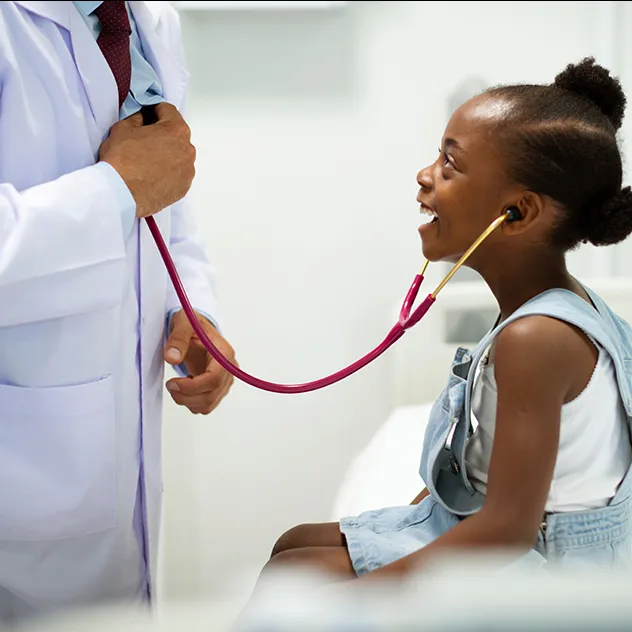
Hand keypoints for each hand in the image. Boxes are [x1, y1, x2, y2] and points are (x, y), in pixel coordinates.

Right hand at [98, 102, 195, 218]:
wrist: (121, 193)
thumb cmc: (122, 162)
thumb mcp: (122, 128)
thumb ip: (136, 118)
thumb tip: (141, 118)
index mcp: (176, 130)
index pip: (168, 110)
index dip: (154, 109)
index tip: (148, 112)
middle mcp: (187, 150)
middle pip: (176, 134)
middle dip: (161, 133)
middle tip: (144, 138)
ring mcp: (187, 171)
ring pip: (178, 155)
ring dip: (166, 153)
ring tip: (147, 159)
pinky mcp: (183, 187)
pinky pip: (178, 174)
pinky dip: (168, 171)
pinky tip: (152, 173)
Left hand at [164, 310, 235, 414]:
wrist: (197, 331)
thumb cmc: (194, 325)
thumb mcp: (184, 323)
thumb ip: (178, 338)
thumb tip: (172, 358)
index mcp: (224, 354)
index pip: (214, 379)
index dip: (192, 386)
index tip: (173, 383)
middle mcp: (229, 369)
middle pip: (211, 395)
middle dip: (185, 396)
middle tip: (170, 384)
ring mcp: (225, 381)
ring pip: (208, 404)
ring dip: (187, 401)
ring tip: (176, 385)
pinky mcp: (219, 389)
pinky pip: (206, 406)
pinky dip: (192, 402)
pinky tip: (186, 387)